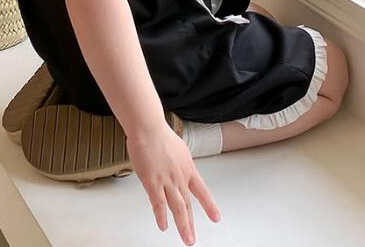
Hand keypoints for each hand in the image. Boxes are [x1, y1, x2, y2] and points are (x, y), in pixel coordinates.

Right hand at [126, 122, 220, 244]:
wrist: (149, 128)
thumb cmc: (160, 135)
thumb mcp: (178, 150)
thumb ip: (179, 164)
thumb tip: (180, 169)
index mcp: (188, 168)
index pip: (202, 191)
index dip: (209, 206)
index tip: (216, 218)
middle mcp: (180, 176)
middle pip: (188, 204)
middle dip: (191, 224)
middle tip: (193, 239)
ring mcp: (167, 180)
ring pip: (177, 208)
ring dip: (182, 225)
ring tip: (186, 238)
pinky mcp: (153, 182)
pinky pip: (158, 204)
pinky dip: (161, 217)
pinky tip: (163, 226)